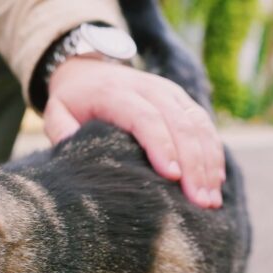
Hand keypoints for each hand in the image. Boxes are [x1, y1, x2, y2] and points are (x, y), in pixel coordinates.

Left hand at [43, 57, 223, 208]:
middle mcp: (150, 88)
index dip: (161, 145)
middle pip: (180, 124)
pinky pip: (206, 126)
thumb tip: (73, 151)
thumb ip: (61, 131)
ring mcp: (171, 93)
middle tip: (199, 202)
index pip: (146, 118)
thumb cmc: (73, 102)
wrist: (90, 71)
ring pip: (198, 125)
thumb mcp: (57, 112)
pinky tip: (216, 183)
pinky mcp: (183, 101)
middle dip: (193, 164)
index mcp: (118, 92)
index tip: (171, 176)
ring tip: (211, 201)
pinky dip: (213, 154)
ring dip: (208, 163)